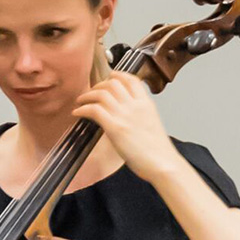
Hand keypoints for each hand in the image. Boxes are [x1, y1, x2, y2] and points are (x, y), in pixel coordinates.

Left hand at [71, 71, 185, 182]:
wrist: (162, 164)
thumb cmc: (157, 151)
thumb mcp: (151, 124)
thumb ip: (138, 115)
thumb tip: (123, 115)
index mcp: (146, 104)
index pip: (131, 79)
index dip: (117, 75)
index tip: (109, 77)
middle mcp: (135, 106)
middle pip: (113, 83)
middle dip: (98, 85)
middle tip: (91, 93)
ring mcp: (125, 116)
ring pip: (101, 94)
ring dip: (87, 96)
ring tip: (81, 102)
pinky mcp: (115, 128)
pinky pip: (93, 110)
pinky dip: (82, 109)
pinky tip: (77, 113)